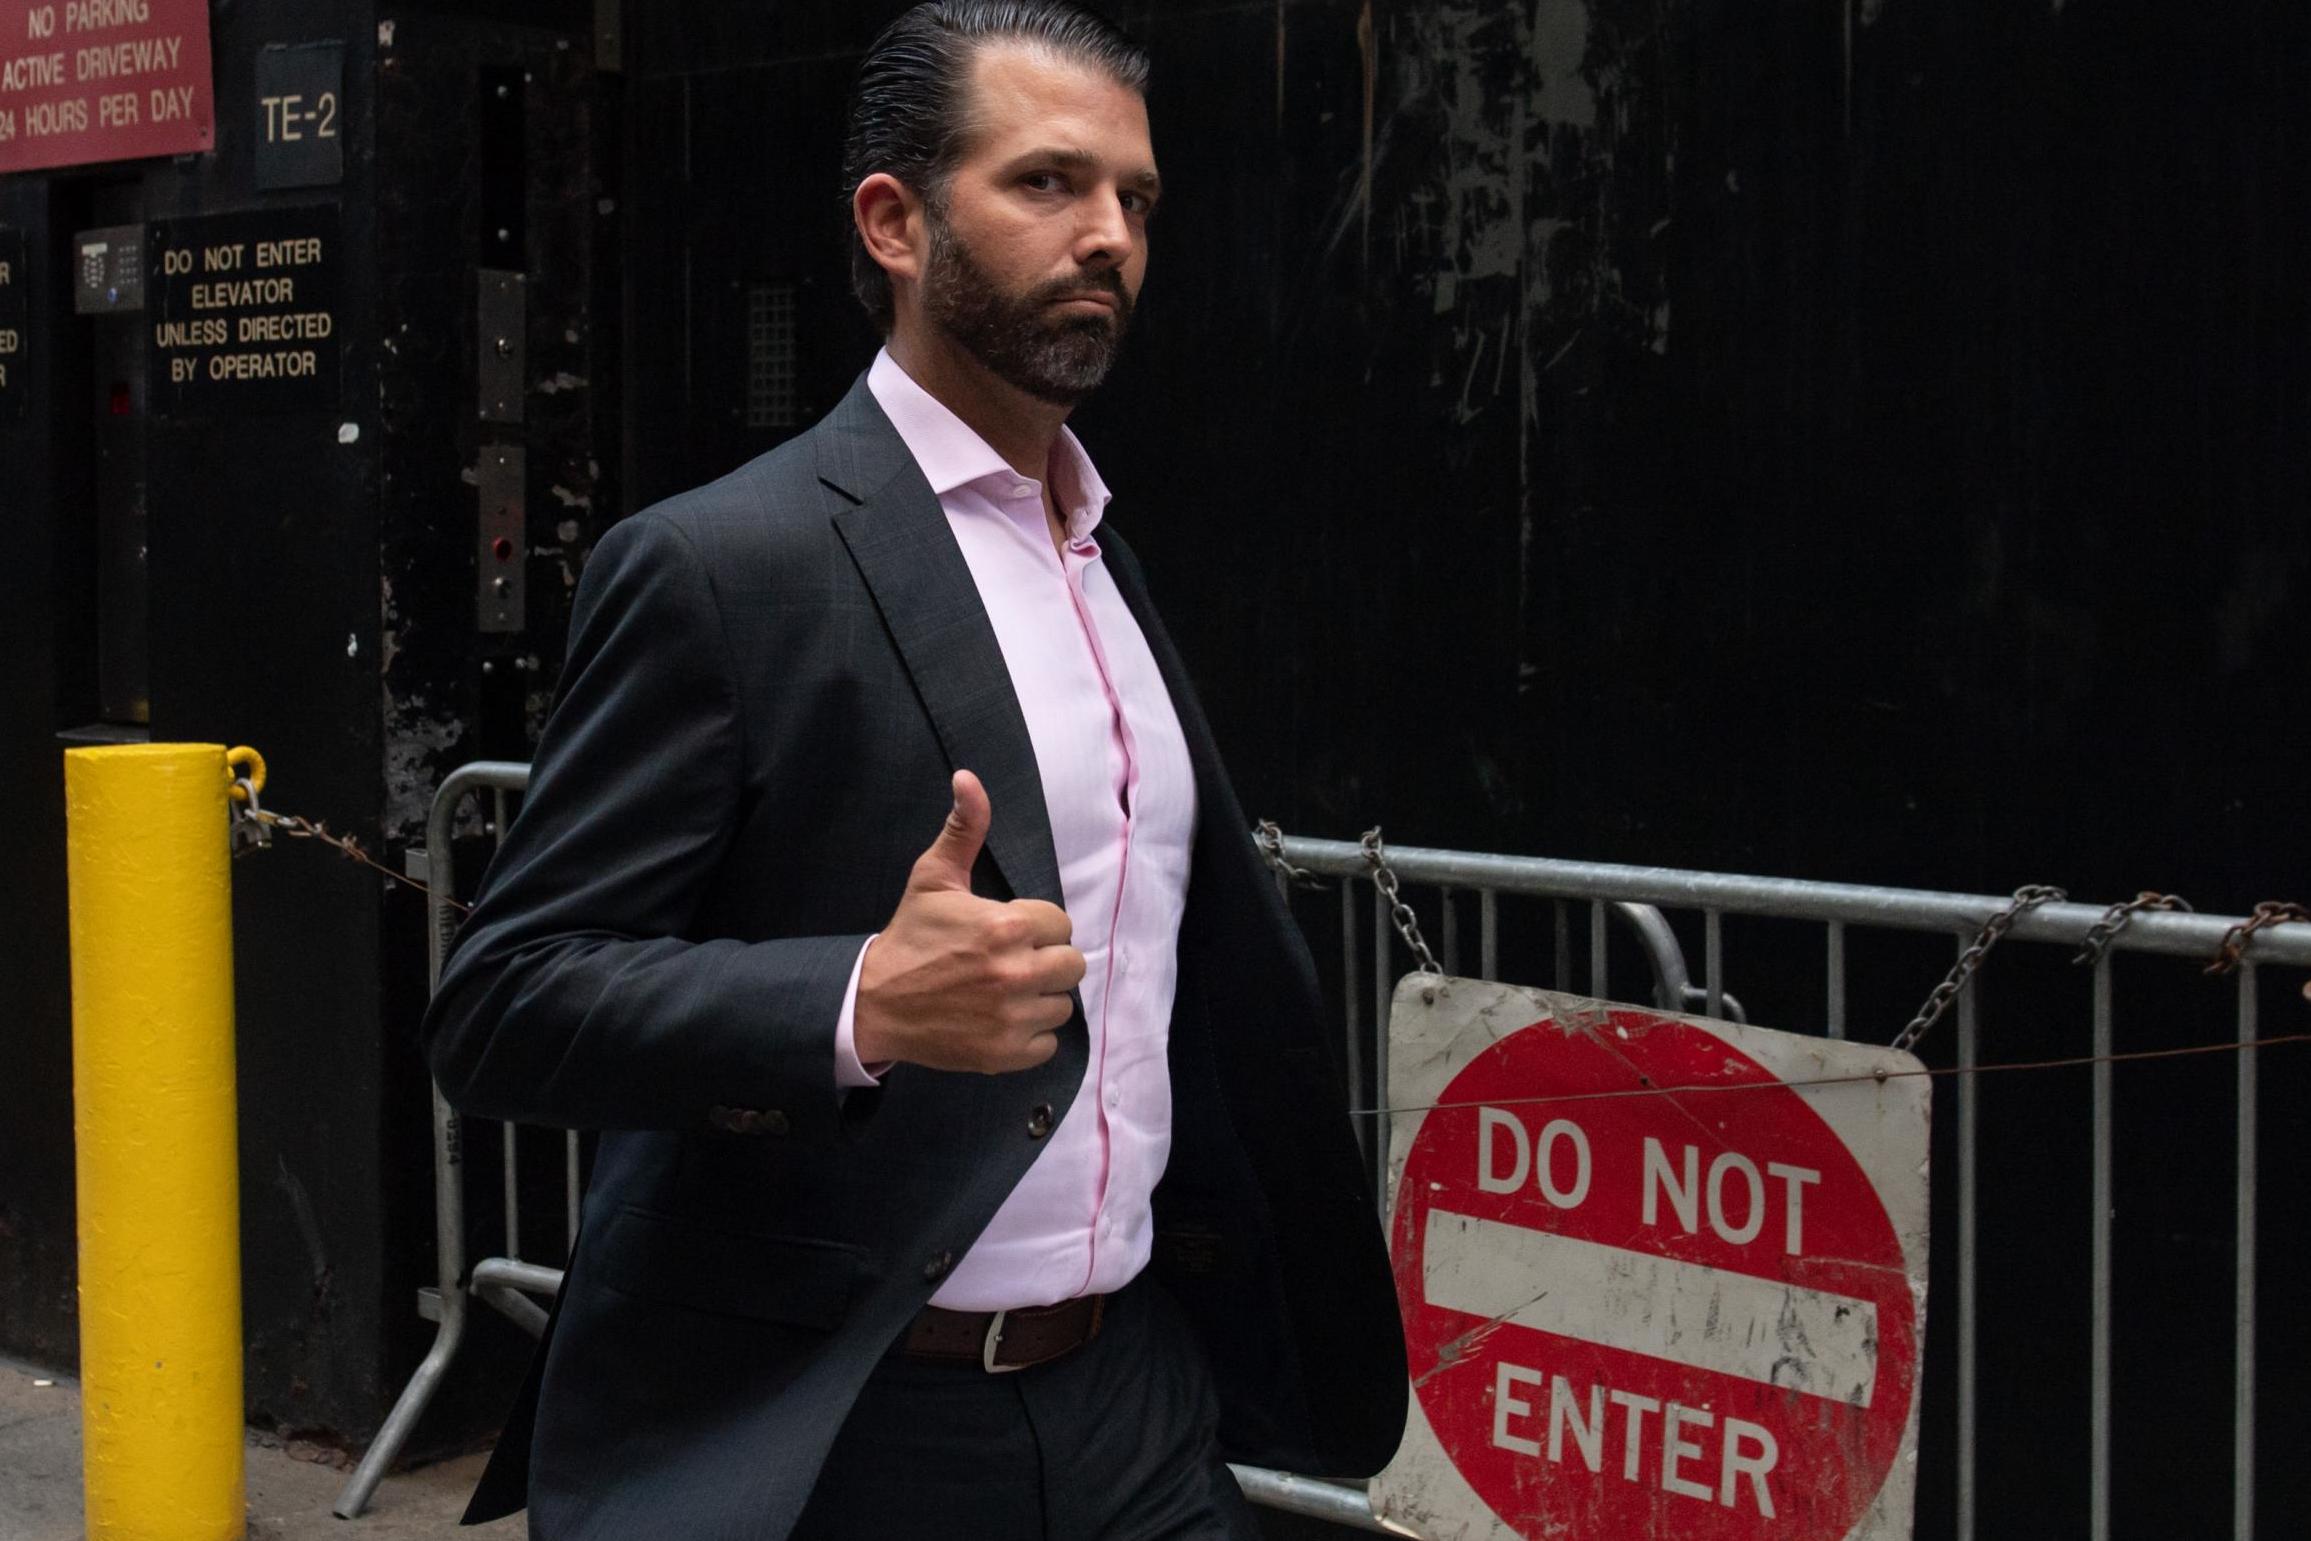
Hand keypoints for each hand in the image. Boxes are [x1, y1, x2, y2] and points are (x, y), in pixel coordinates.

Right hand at [852, 770, 1085, 1072]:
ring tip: (1003, 991)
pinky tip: (1000, 1020)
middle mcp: (1016, 973)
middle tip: (1009, 962)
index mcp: (1006, 926)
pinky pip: (1047, 1044)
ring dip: (1039, 999)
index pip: (1060, 924)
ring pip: (1061, 1005)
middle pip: (1072, 965)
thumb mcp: (933, 877)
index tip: (1006, 933)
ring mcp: (1012, 1017)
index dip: (1035, 927)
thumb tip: (969, 778)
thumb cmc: (910, 937)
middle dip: (1045, 961)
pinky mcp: (1005, 1053)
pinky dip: (1029, 1036)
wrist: (874, 1003)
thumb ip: (964, 828)